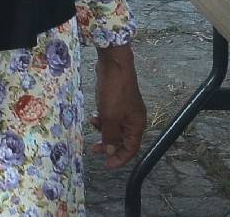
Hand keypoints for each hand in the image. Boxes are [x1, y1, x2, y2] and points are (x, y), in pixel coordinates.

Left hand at [91, 45, 145, 168]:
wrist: (113, 64)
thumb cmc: (114, 91)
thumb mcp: (110, 117)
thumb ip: (110, 136)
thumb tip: (110, 151)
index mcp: (137, 125)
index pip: (131, 149)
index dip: (119, 158)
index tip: (106, 165)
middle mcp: (134, 119)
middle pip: (122, 139)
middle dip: (108, 145)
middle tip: (94, 150)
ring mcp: (126, 110)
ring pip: (114, 128)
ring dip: (103, 130)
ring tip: (92, 126)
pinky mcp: (117, 101)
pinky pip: (110, 117)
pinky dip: (102, 119)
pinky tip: (94, 116)